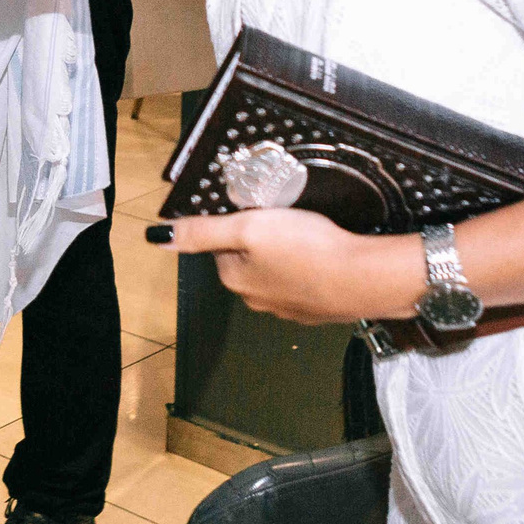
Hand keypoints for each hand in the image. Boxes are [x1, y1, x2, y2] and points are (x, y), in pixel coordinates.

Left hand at [150, 208, 421, 325]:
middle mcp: (257, 301)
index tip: (260, 212)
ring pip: (278, 273)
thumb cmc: (306, 247)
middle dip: (263, 241)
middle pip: (248, 260)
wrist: (365, 278)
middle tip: (287, 222)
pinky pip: (305, 284)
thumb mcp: (248, 227)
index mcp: (235, 280)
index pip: (222, 247)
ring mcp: (289, 310)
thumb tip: (158, 237)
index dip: (239, 224)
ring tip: (309, 237)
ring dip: (288, 257)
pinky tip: (326, 257)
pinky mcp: (318, 311)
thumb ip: (203, 231)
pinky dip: (312, 271)